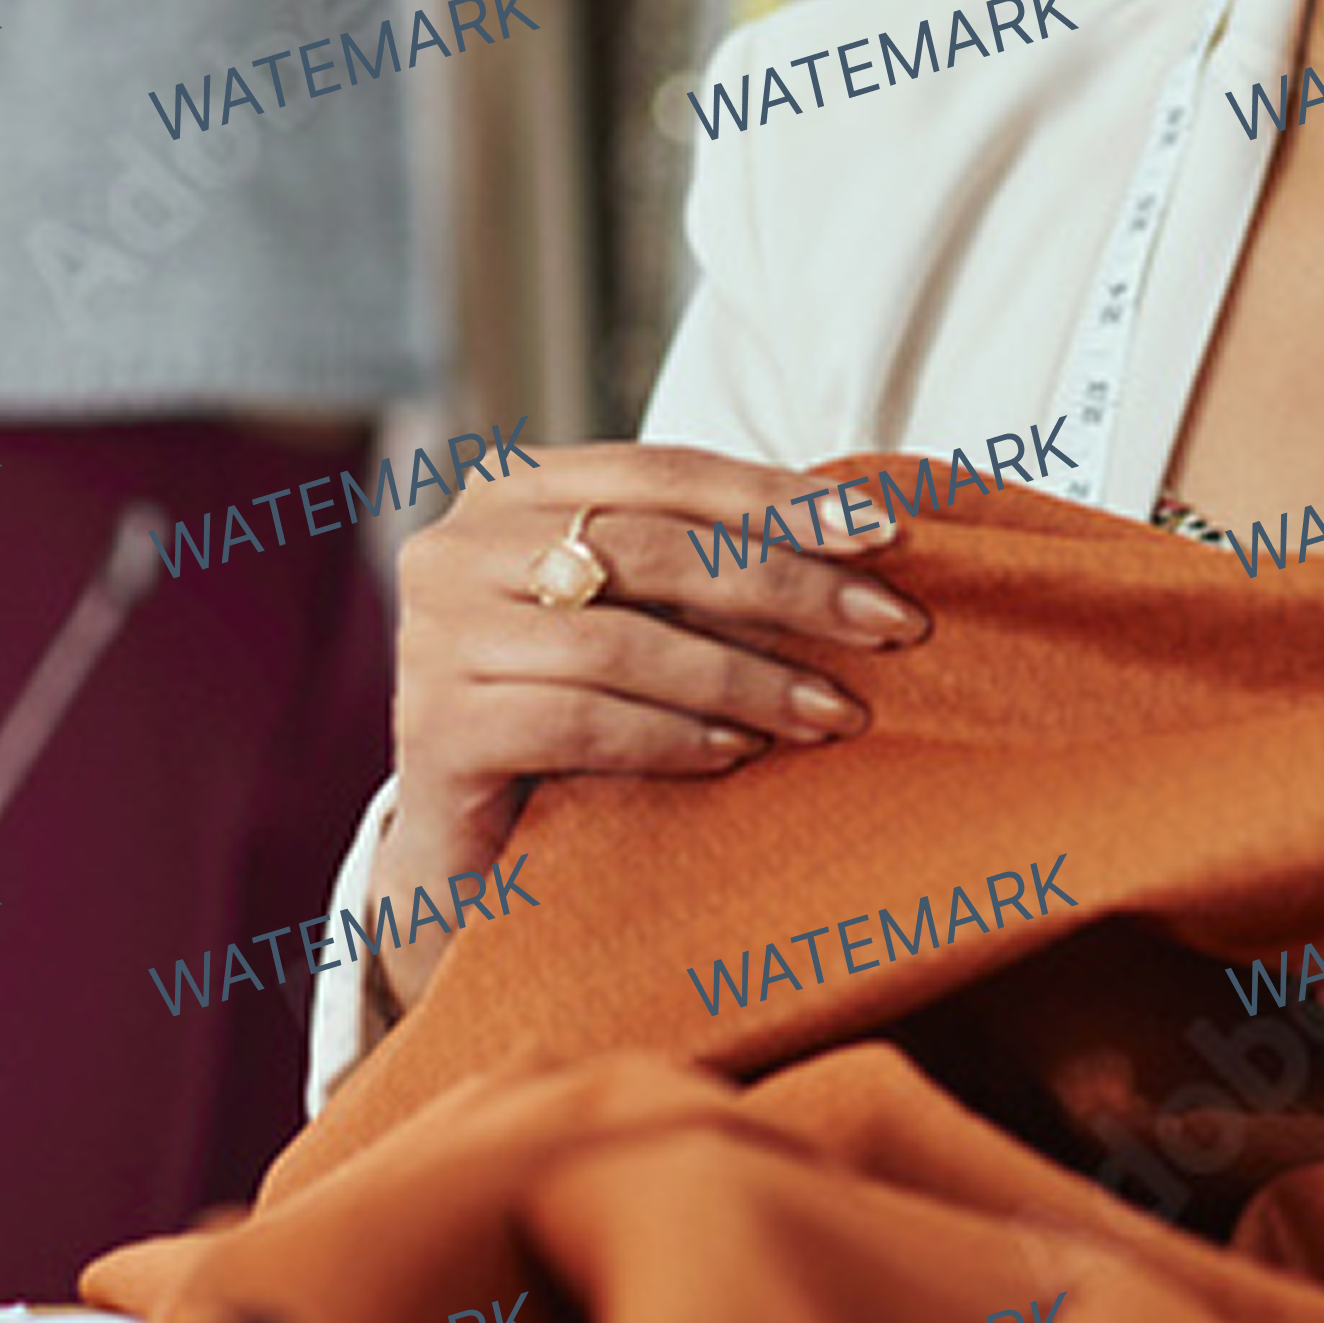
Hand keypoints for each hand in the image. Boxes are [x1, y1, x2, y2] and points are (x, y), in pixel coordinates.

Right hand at [378, 442, 929, 1016]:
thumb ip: (702, 563)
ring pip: (619, 641)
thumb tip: (865, 535)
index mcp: (507, 489)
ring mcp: (433, 637)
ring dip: (746, 677)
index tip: (884, 533)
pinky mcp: (435, 728)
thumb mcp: (634, 617)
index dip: (778, 498)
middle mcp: (455, 547)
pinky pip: (577, 721)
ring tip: (832, 712)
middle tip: (890, 626)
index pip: (663, 471)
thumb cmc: (573, 713)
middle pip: (646, 548)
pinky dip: (671, 736)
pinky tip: (738, 754)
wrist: (468, 851)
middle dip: (785, 586)